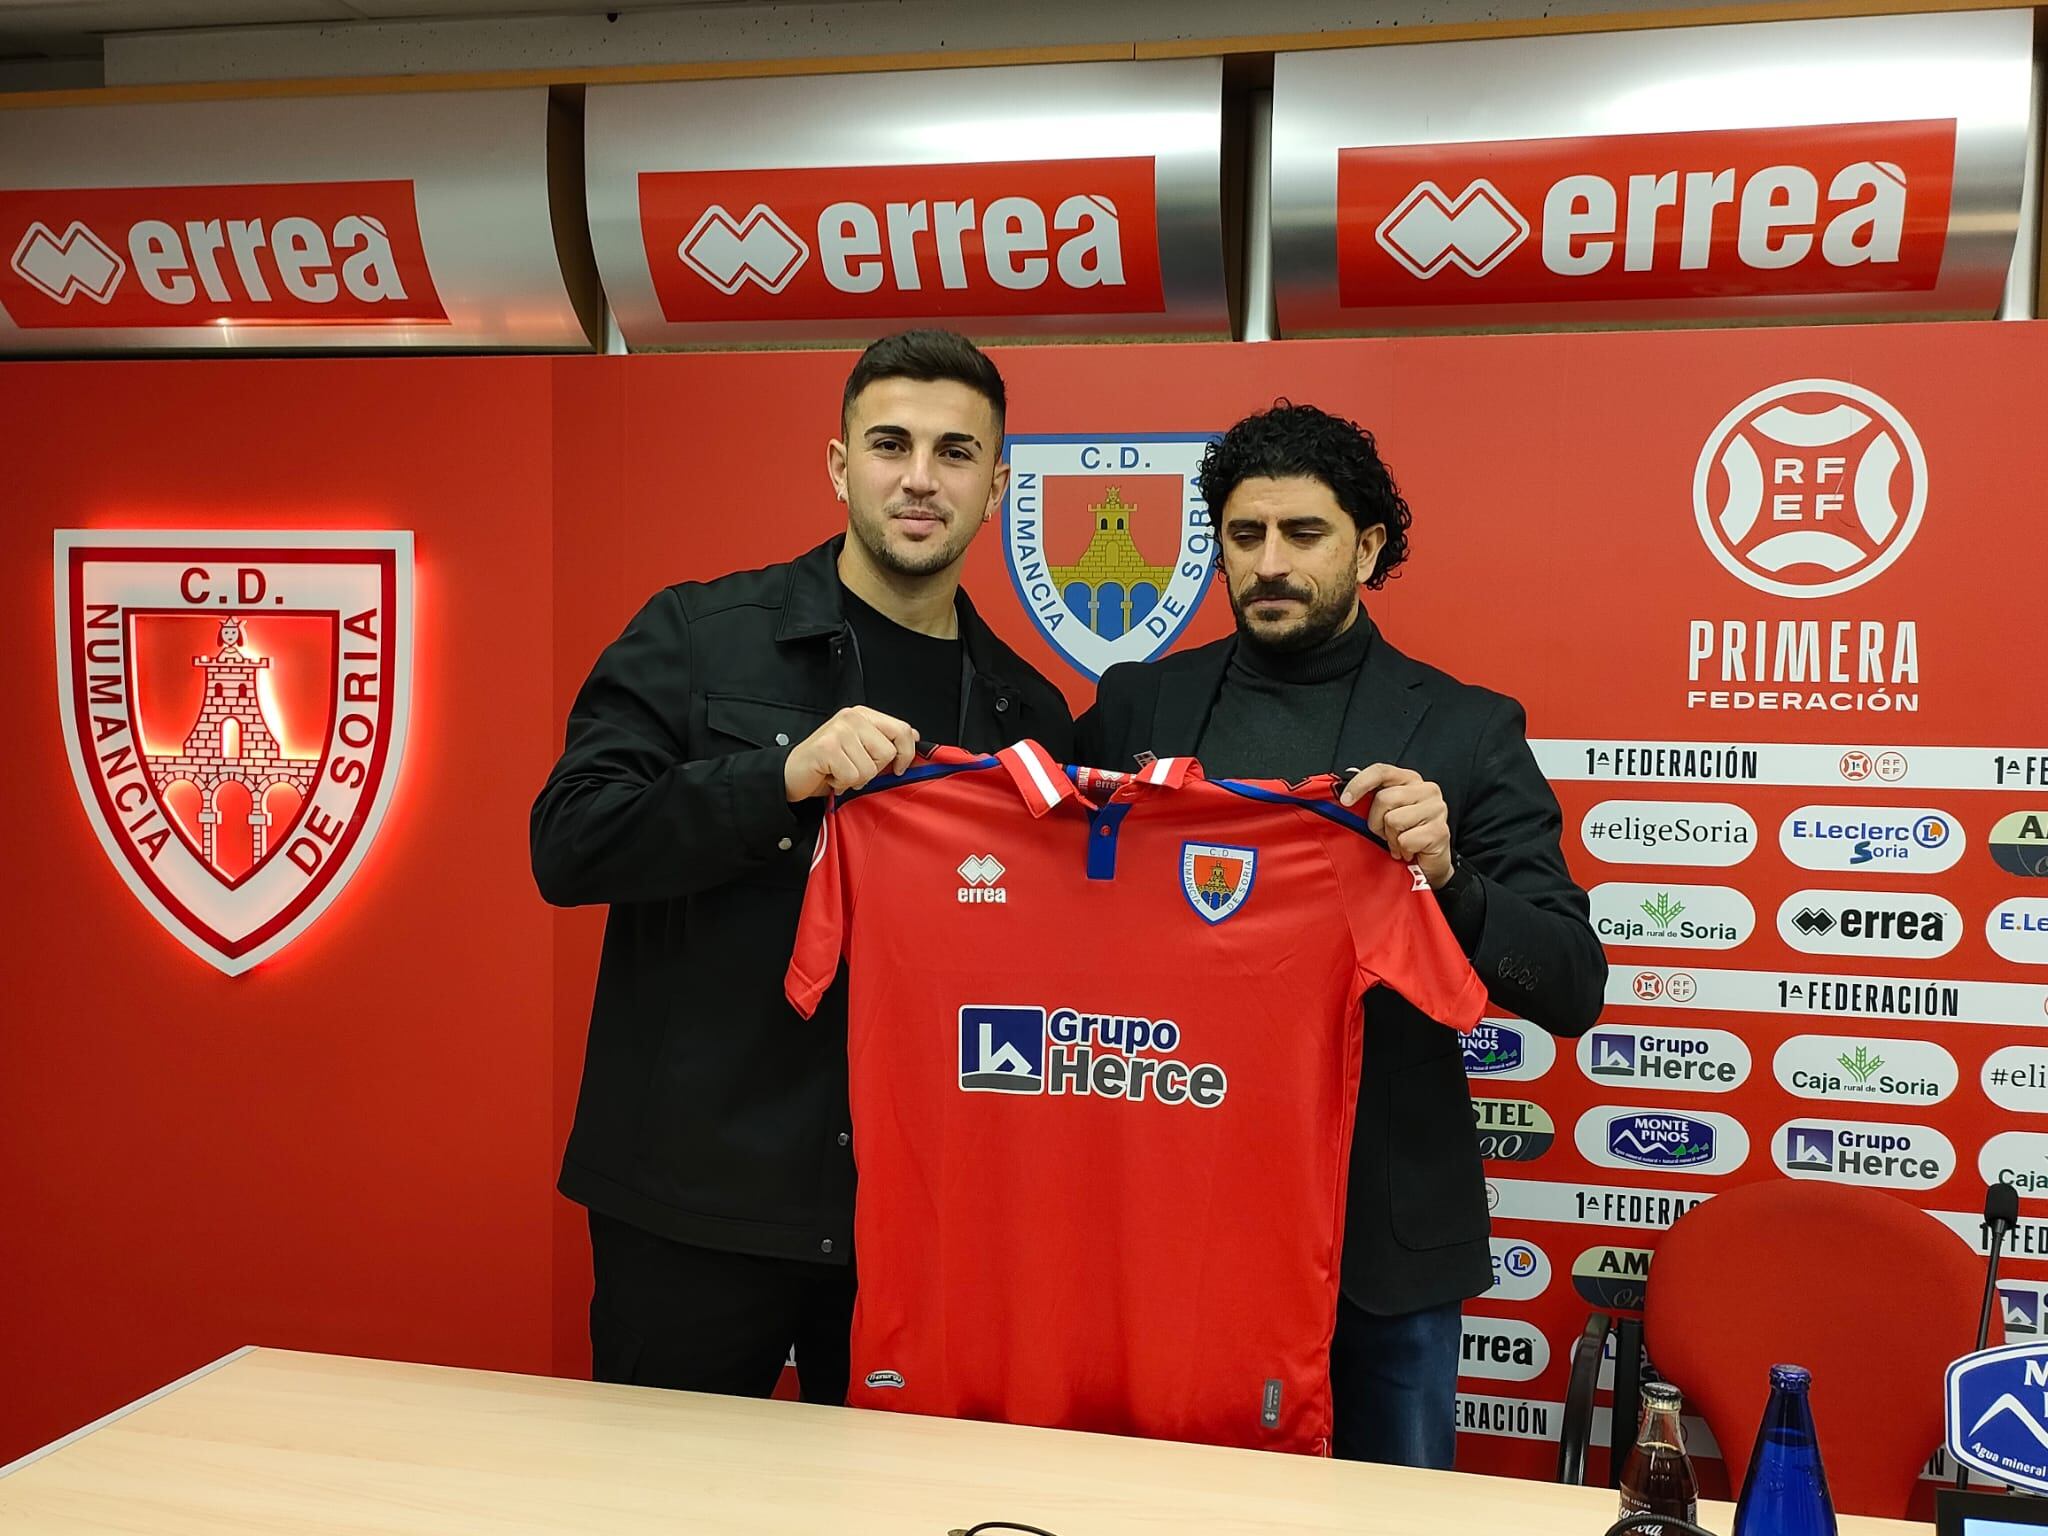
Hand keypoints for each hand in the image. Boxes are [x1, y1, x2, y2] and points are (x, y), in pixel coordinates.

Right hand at [783, 707, 916, 801]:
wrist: (793, 773)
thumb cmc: (829, 762)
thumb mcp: (862, 748)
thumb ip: (886, 740)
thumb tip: (914, 736)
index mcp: (863, 715)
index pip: (901, 729)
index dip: (906, 753)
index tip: (900, 767)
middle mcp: (851, 718)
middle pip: (887, 752)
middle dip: (873, 769)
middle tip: (854, 767)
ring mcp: (838, 731)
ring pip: (870, 768)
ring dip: (856, 779)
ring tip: (840, 772)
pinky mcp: (827, 748)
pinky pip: (852, 776)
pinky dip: (842, 784)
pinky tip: (831, 776)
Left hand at [1340, 763, 1453, 888]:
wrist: (1428, 862)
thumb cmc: (1404, 834)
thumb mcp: (1385, 811)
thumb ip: (1371, 796)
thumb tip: (1346, 780)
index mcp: (1410, 779)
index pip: (1381, 771)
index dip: (1360, 783)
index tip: (1345, 800)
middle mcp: (1427, 790)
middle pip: (1384, 799)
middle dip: (1377, 822)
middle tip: (1385, 834)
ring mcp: (1437, 809)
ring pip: (1394, 820)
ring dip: (1391, 838)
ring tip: (1400, 842)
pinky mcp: (1440, 831)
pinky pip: (1405, 840)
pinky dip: (1402, 850)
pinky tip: (1410, 851)